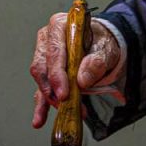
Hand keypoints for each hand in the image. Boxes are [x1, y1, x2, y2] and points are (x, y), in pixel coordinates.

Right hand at [30, 13, 120, 127]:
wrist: (102, 45)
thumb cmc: (101, 41)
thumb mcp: (106, 48)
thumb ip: (96, 61)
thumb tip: (82, 80)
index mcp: (60, 25)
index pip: (54, 51)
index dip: (57, 74)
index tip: (64, 93)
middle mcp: (47, 38)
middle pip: (42, 66)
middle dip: (52, 88)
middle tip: (64, 103)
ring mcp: (44, 55)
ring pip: (40, 79)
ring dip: (49, 99)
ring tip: (59, 113)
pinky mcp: (46, 72)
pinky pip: (41, 89)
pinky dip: (41, 106)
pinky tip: (39, 119)